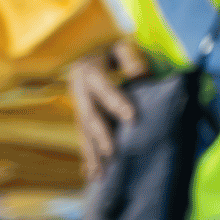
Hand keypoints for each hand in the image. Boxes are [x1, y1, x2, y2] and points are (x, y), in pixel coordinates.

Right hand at [69, 39, 151, 184]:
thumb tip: (142, 77)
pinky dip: (86, 156)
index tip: (132, 118)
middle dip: (100, 136)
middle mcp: (78, 90)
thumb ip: (131, 59)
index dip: (116, 102)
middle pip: (89, 116)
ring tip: (98, 174)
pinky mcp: (79, 116)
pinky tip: (89, 174)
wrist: (84, 49)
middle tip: (111, 153)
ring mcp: (77, 105)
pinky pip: (82, 138)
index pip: (103, 87)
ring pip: (82, 132)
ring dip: (90, 154)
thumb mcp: (121, 45)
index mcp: (89, 70)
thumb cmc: (109, 47)